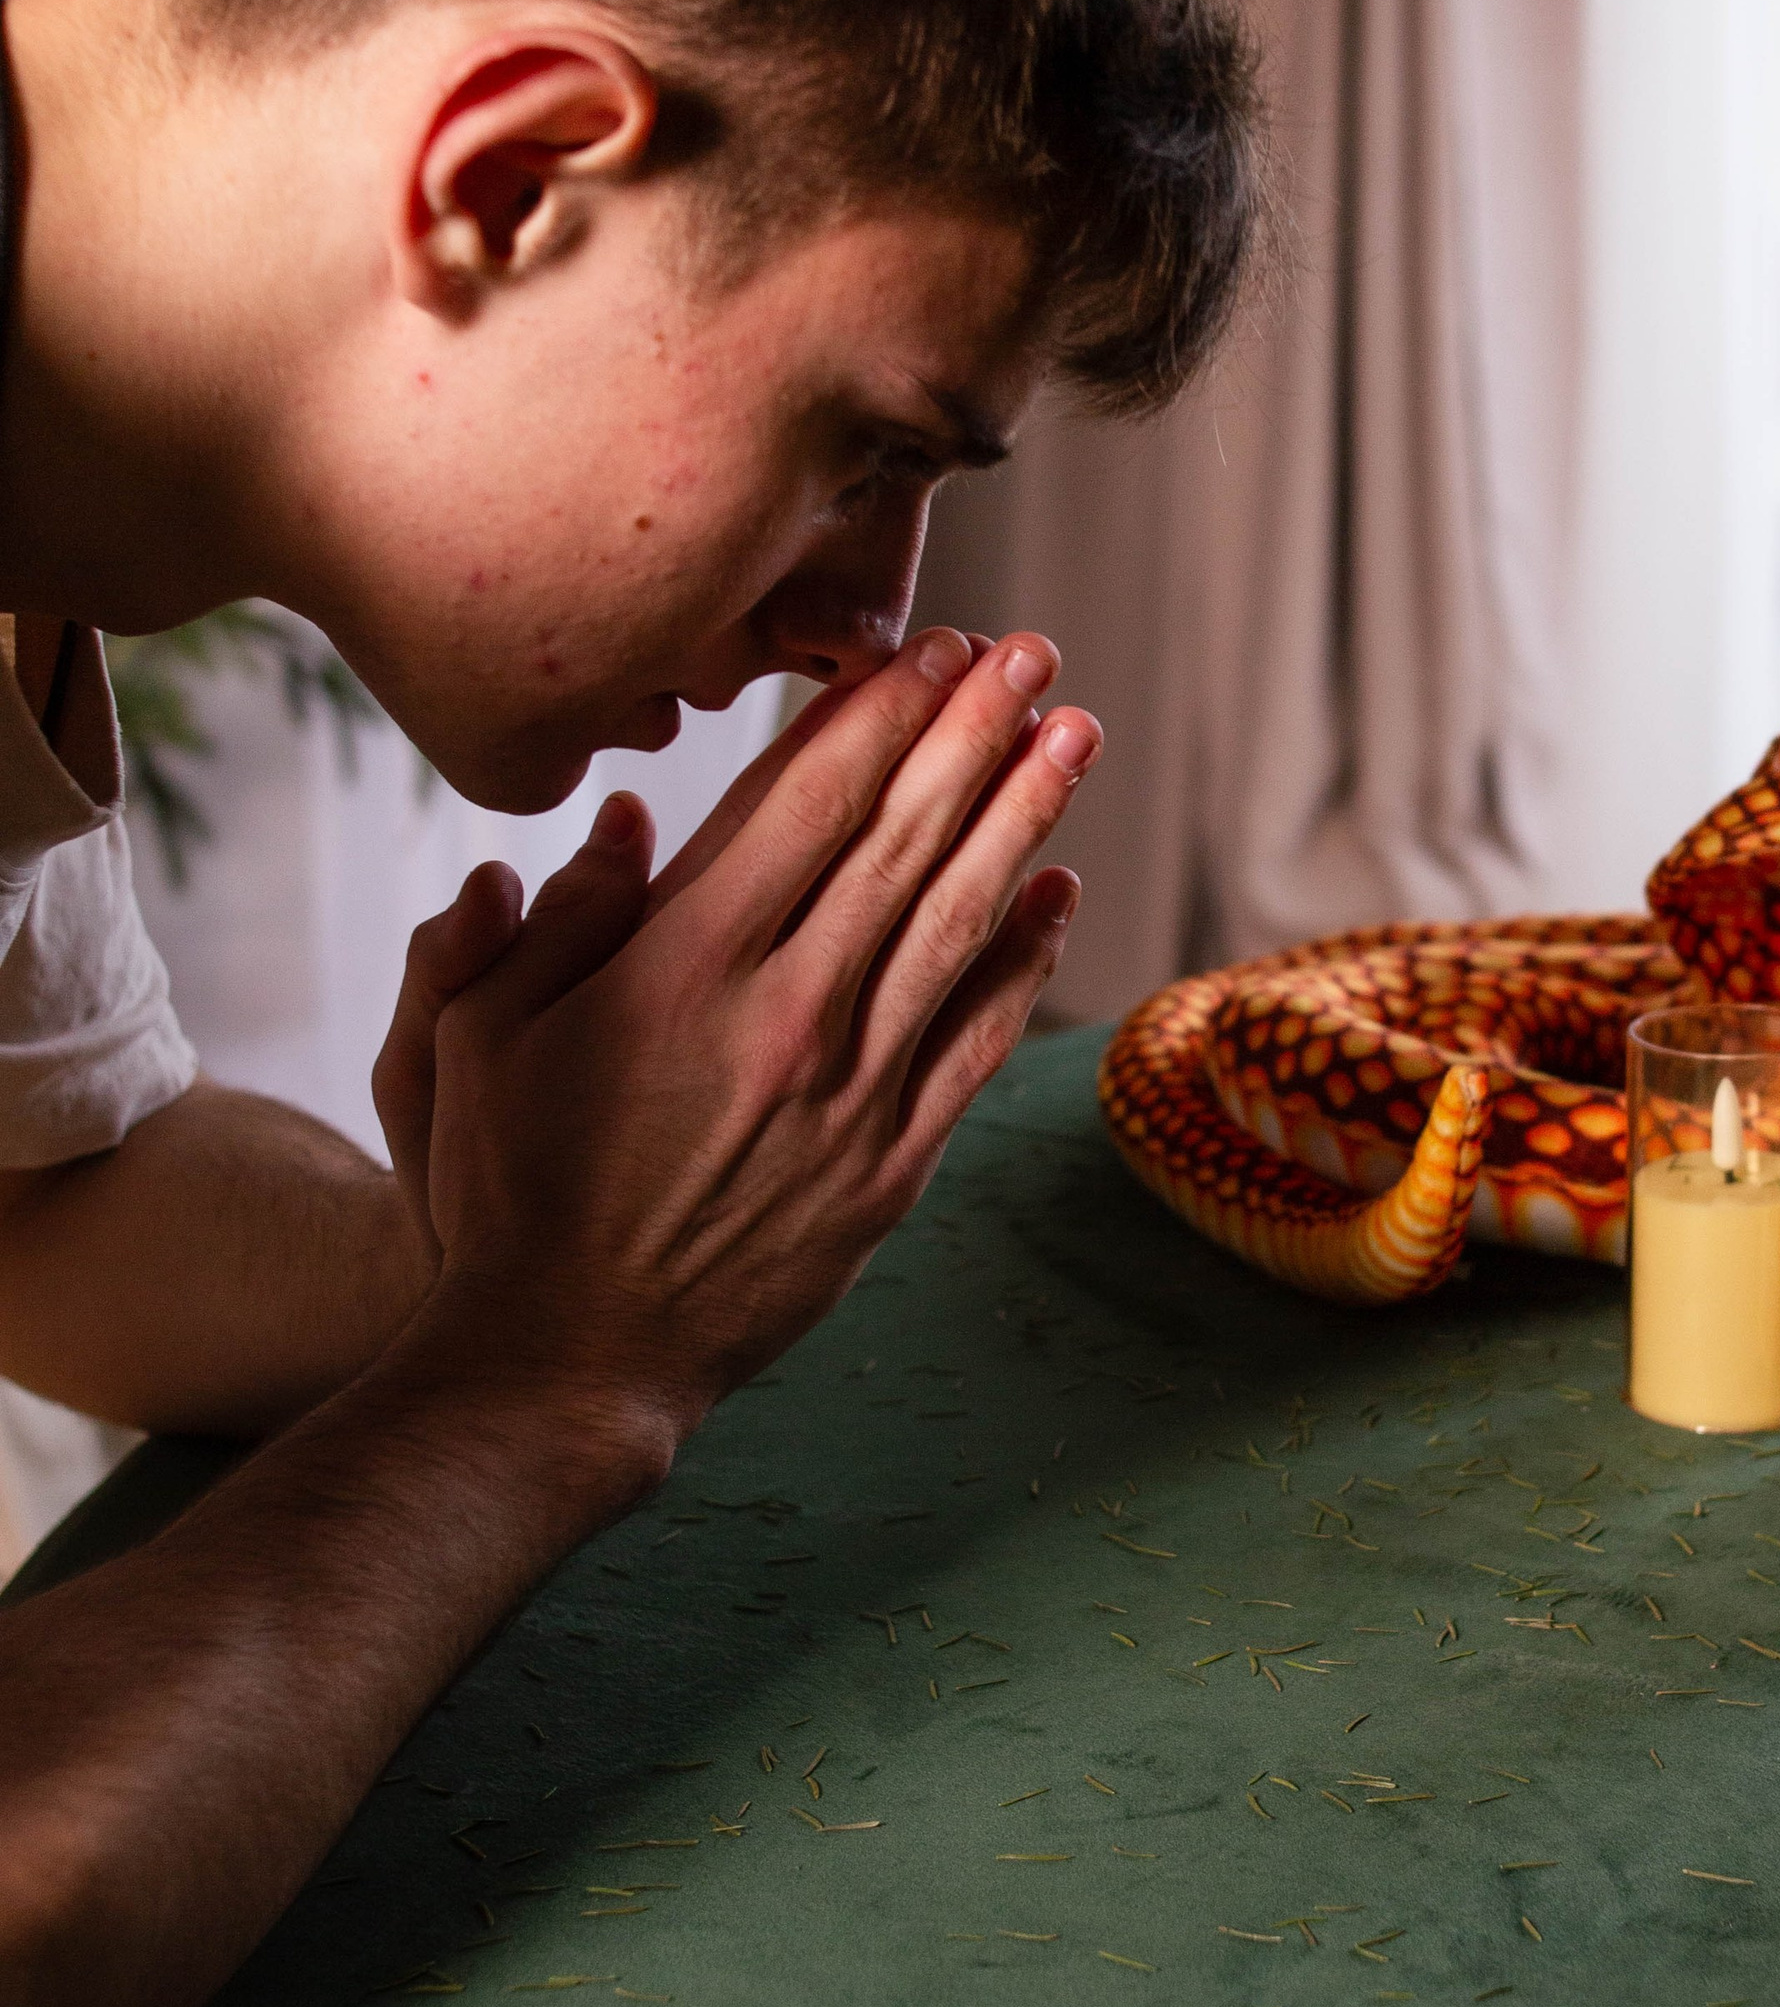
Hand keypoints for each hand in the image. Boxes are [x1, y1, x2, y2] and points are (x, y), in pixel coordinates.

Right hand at [377, 631, 1091, 1454]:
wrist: (569, 1357)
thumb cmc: (508, 1187)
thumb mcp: (478, 1037)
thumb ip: (551, 921)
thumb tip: (624, 822)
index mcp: (680, 966)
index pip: (807, 802)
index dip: (878, 712)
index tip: (931, 650)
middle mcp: (784, 1013)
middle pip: (903, 838)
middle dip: (973, 733)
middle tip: (1030, 654)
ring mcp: (850, 1091)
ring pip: (959, 921)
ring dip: (1024, 817)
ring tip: (1074, 734)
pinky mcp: (890, 1163)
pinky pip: (976, 1039)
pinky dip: (1026, 958)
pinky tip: (1060, 889)